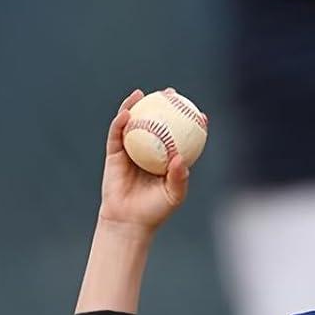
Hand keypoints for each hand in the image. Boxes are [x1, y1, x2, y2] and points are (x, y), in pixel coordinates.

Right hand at [96, 89, 192, 233]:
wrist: (128, 221)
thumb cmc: (154, 211)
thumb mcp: (173, 196)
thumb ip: (179, 177)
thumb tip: (180, 157)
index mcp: (166, 159)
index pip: (180, 137)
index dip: (189, 123)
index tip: (200, 114)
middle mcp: (150, 151)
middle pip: (156, 122)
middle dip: (163, 105)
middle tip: (171, 93)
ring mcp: (131, 150)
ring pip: (134, 123)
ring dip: (137, 105)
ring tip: (143, 93)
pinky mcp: (114, 153)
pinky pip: (117, 133)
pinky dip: (121, 121)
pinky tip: (127, 112)